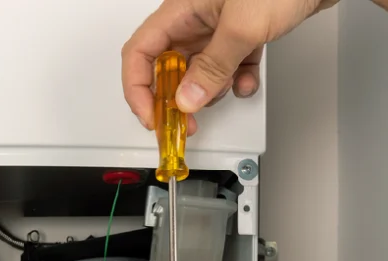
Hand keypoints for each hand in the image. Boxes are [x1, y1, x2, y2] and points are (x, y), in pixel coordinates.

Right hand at [123, 0, 339, 127]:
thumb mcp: (243, 27)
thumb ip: (212, 68)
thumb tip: (187, 100)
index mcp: (182, 10)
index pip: (139, 54)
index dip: (139, 89)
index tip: (153, 117)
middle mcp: (195, 18)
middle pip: (167, 68)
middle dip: (175, 99)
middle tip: (186, 123)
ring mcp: (218, 26)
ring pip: (198, 72)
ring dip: (210, 91)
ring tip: (226, 91)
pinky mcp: (242, 32)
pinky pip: (228, 66)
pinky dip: (236, 80)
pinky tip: (248, 81)